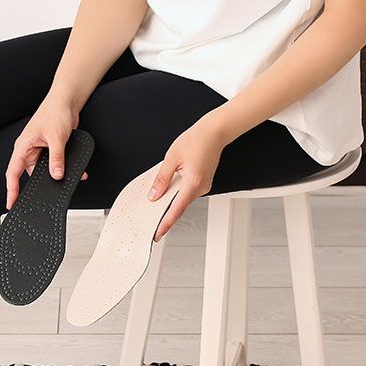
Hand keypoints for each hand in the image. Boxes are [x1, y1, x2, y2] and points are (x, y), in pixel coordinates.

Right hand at [6, 94, 83, 209]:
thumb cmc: (55, 112)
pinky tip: (75, 171)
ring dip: (56, 174)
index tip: (11, 203)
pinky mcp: (51, 150)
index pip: (12, 173)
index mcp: (23, 147)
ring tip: (65, 179)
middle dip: (40, 184)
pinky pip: (55, 164)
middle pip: (30, 174)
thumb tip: (57, 175)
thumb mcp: (57, 138)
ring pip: (45, 170)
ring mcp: (40, 151)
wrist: (67, 101)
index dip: (11, 190)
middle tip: (44, 196)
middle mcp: (29, 150)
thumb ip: (57, 158)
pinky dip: (64, 168)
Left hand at [148, 120, 226, 240]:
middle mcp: (201, 188)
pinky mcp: (203, 183)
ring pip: (183, 200)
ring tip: (156, 203)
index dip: (165, 223)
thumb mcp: (171, 158)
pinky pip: (187, 192)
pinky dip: (177, 194)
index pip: (176, 209)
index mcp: (193, 183)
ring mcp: (204, 186)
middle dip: (165, 214)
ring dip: (171, 202)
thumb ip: (161, 179)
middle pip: (179, 207)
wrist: (214, 132)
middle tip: (150, 221)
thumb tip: (154, 195)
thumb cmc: (196, 140)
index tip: (157, 234)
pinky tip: (168, 191)